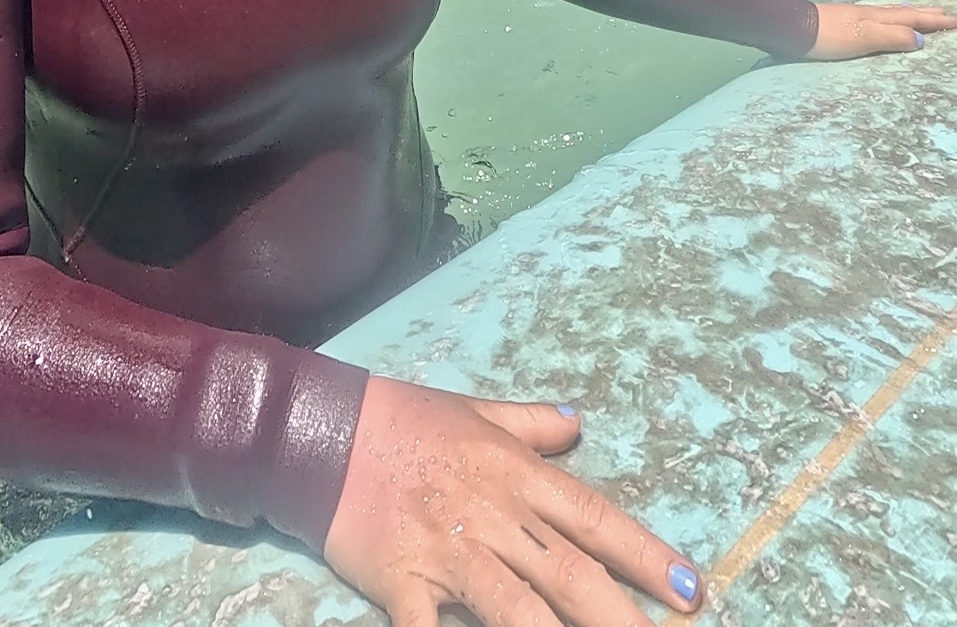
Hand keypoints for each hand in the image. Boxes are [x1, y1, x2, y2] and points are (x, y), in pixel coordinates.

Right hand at [325, 376, 702, 626]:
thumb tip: (577, 421)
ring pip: (517, 608)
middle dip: (622, 616)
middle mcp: (494, 515)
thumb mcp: (476, 410)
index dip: (645, 556)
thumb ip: (531, 423)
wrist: (325, 428)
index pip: (594, 519)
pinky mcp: (404, 583)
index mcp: (515, 473)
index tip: (691, 590)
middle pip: (571, 574)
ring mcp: (450, 552)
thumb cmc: (404, 418)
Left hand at [809, 1, 956, 60]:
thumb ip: (892, 36)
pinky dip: (894, 19)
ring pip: (893, 13)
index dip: (935, 21)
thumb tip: (921, 39)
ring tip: (923, 15)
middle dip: (927, 14)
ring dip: (912, 15)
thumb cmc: (829, 36)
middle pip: (905, 12)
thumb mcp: (864, 37)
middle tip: (946, 13)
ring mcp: (858, 17)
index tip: (955, 21)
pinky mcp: (847, 23)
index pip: (913, 18)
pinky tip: (887, 23)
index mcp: (878, 17)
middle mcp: (871, 14)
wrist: (794, 28)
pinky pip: (881, 19)